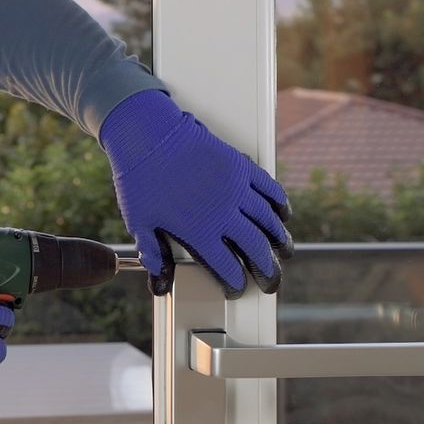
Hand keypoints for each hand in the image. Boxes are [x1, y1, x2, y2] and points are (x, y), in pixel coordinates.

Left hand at [100, 89, 292, 297]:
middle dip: (265, 270)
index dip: (234, 282)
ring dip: (279, 241)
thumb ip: (153, 253)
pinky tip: (283, 214)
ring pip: (268, 221)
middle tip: (270, 282)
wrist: (148, 134)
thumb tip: (158, 284)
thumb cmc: (139, 178)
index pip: (225, 267)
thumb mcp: (139, 221)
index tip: (237, 289)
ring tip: (284, 253)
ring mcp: (235, 188)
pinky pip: (269, 188)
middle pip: (255, 248)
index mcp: (199, 230)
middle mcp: (223, 212)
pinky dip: (279, 204)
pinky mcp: (240, 166)